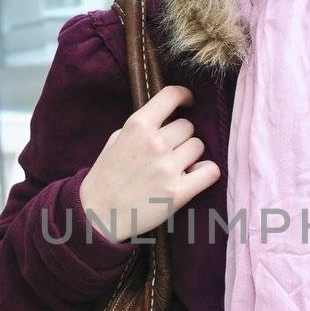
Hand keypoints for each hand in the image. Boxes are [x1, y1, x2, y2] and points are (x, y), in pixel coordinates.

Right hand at [78, 84, 220, 242]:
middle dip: (180, 137)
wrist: (98, 214)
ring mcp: (168, 168)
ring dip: (190, 154)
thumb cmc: (105, 177)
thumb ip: (141, 127)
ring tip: (175, 166)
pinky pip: (211, 171)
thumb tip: (166, 118)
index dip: (183, 96)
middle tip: (169, 150)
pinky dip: (206, 172)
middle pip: (187, 126)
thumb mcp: (115, 141)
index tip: (187, 102)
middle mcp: (154, 143)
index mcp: (137, 126)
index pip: (170, 95)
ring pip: (198, 146)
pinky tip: (195, 176)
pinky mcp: (179, 192)